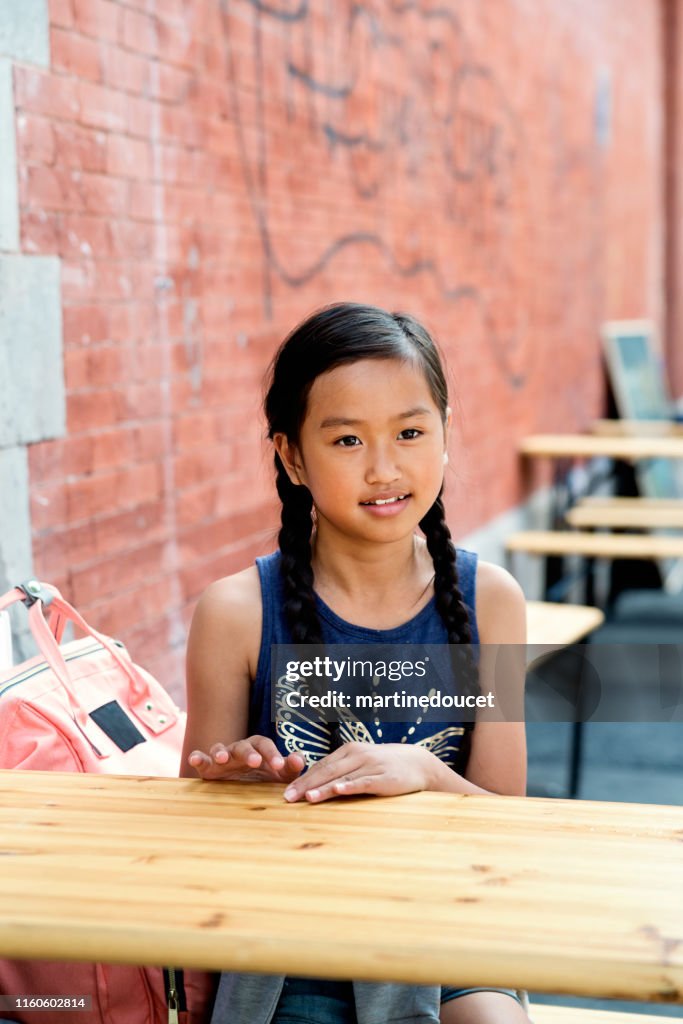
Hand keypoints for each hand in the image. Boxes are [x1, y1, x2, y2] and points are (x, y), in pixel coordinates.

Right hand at [187, 735, 305, 782]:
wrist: (246, 792)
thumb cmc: (266, 779)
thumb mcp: (281, 776)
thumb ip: (291, 767)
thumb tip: (299, 759)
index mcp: (258, 748)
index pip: (265, 745)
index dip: (272, 753)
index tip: (280, 765)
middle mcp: (239, 750)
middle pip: (243, 746)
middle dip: (248, 753)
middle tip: (255, 762)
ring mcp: (223, 758)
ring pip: (220, 749)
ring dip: (221, 752)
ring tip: (222, 759)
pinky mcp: (208, 768)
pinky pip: (201, 759)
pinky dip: (197, 757)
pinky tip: (194, 759)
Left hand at [282, 741, 435, 802]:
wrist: (417, 763)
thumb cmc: (384, 765)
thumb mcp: (361, 762)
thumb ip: (341, 770)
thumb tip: (316, 783)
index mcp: (348, 751)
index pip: (321, 766)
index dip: (302, 779)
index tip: (286, 792)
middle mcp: (357, 755)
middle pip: (326, 771)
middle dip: (305, 785)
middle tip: (288, 798)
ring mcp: (370, 765)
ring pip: (342, 777)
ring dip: (323, 788)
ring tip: (306, 797)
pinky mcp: (383, 777)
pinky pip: (363, 782)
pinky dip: (349, 786)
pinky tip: (338, 791)